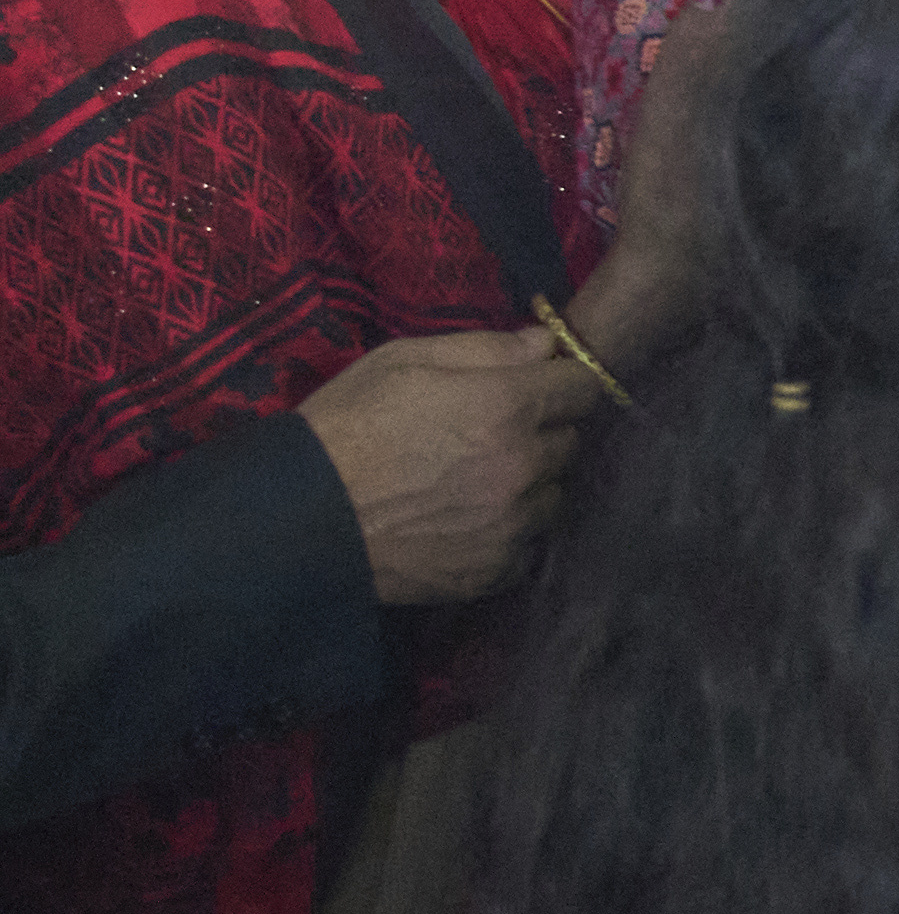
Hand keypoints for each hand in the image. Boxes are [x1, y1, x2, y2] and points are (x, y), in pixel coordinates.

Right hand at [298, 326, 592, 605]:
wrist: (300, 517)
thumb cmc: (344, 426)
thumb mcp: (401, 362)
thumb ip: (484, 349)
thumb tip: (545, 344)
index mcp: (506, 406)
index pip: (583, 388)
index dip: (561, 385)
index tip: (538, 390)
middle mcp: (524, 465)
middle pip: (570, 442)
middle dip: (542, 434)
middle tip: (490, 436)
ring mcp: (514, 522)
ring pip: (554, 495)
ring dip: (530, 485)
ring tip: (474, 482)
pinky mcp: (497, 569)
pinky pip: (528, 544)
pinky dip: (507, 533)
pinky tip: (464, 522)